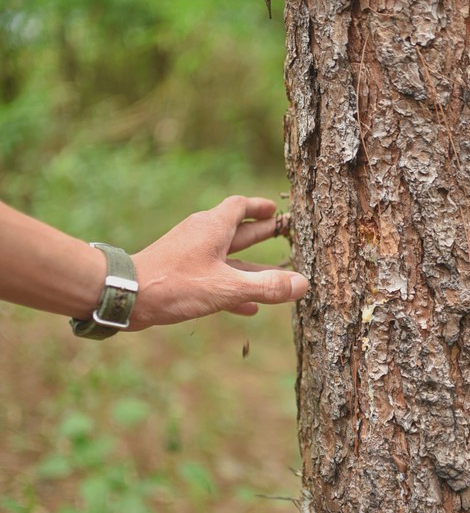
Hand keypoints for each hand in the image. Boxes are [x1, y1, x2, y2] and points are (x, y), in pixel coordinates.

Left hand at [129, 196, 307, 329]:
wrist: (125, 296)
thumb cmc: (174, 284)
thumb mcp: (226, 287)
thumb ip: (266, 286)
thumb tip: (302, 284)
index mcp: (213, 227)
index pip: (241, 206)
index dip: (261, 208)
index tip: (277, 211)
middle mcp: (202, 236)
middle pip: (238, 230)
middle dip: (262, 234)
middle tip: (285, 234)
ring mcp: (190, 256)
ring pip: (228, 257)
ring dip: (251, 265)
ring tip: (276, 274)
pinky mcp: (182, 276)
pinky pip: (215, 278)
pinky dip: (233, 287)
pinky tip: (249, 307)